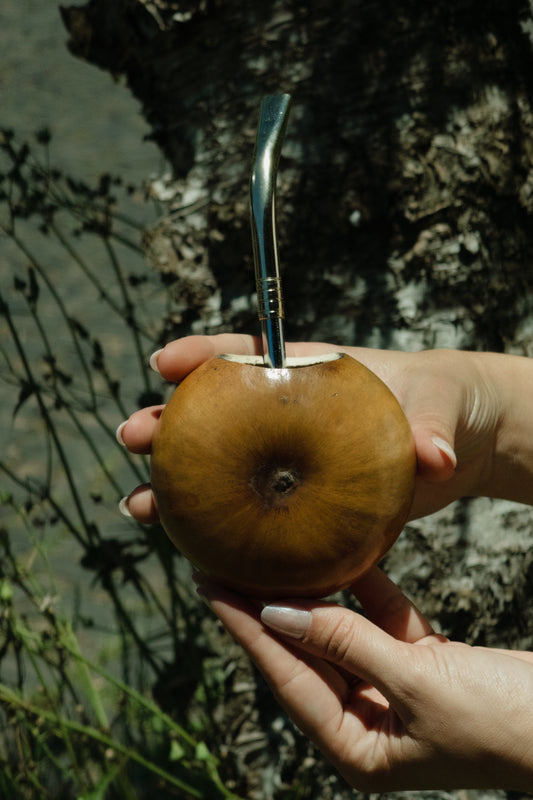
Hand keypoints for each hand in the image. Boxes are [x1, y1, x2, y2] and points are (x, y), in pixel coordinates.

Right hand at [117, 333, 524, 522]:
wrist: (458, 441)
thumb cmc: (443, 403)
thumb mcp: (440, 406)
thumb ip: (432, 426)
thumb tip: (434, 458)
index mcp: (307, 372)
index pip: (246, 355)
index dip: (202, 353)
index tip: (165, 360)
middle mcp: (285, 414)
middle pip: (214, 416)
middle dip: (166, 422)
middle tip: (132, 435)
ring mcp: (289, 461)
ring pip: (219, 470)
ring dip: (173, 486)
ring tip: (137, 505)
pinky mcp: (300, 502)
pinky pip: (249, 515)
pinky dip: (215, 531)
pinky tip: (187, 549)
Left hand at [195, 567, 532, 791]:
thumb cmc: (504, 723)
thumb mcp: (419, 684)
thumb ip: (347, 645)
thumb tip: (277, 615)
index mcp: (358, 747)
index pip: (286, 675)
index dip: (245, 627)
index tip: (208, 584)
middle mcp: (369, 720)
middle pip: (305, 652)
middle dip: (265, 607)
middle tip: (225, 560)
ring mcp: (396, 690)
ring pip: (341, 632)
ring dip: (313, 593)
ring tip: (269, 552)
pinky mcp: (424, 663)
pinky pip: (383, 619)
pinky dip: (367, 588)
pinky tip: (342, 553)